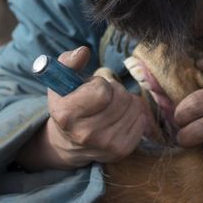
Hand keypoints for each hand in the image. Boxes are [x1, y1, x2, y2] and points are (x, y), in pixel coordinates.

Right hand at [17, 46, 150, 169]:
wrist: (69, 142)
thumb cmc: (68, 104)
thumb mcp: (61, 81)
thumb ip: (69, 61)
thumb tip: (83, 52)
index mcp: (67, 115)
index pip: (102, 90)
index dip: (99, 84)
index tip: (90, 89)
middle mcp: (85, 134)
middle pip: (121, 98)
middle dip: (115, 91)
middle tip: (103, 97)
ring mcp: (105, 145)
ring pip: (134, 107)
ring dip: (126, 101)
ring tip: (110, 107)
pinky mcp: (122, 150)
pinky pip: (142, 119)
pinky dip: (134, 114)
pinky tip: (119, 118)